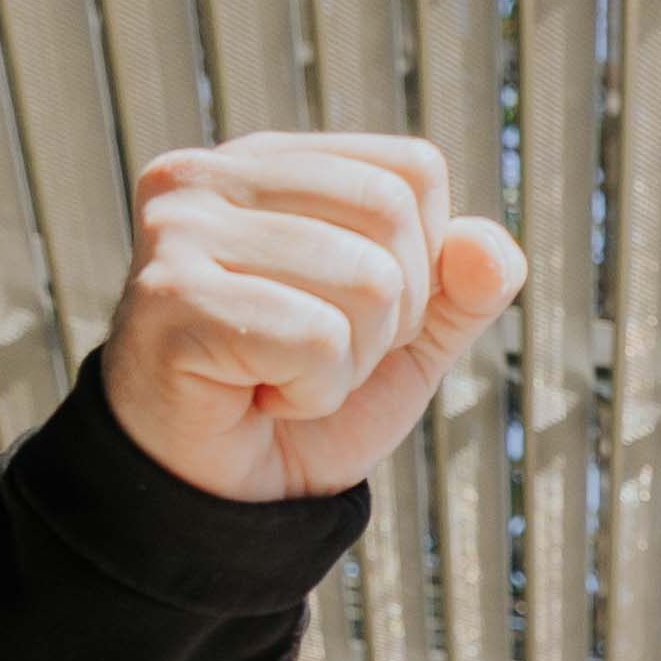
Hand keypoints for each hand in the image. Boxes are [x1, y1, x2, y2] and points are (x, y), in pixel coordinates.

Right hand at [100, 133, 524, 504]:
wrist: (219, 496)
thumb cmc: (300, 401)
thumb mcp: (407, 338)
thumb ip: (463, 285)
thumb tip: (491, 248)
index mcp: (266, 164)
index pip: (413, 169)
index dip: (422, 261)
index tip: (353, 314)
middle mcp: (208, 178)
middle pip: (392, 213)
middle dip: (390, 316)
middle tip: (319, 356)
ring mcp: (179, 232)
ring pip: (367, 279)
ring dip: (350, 362)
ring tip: (281, 378)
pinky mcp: (169, 297)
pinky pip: (317, 339)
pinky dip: (312, 393)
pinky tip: (255, 398)